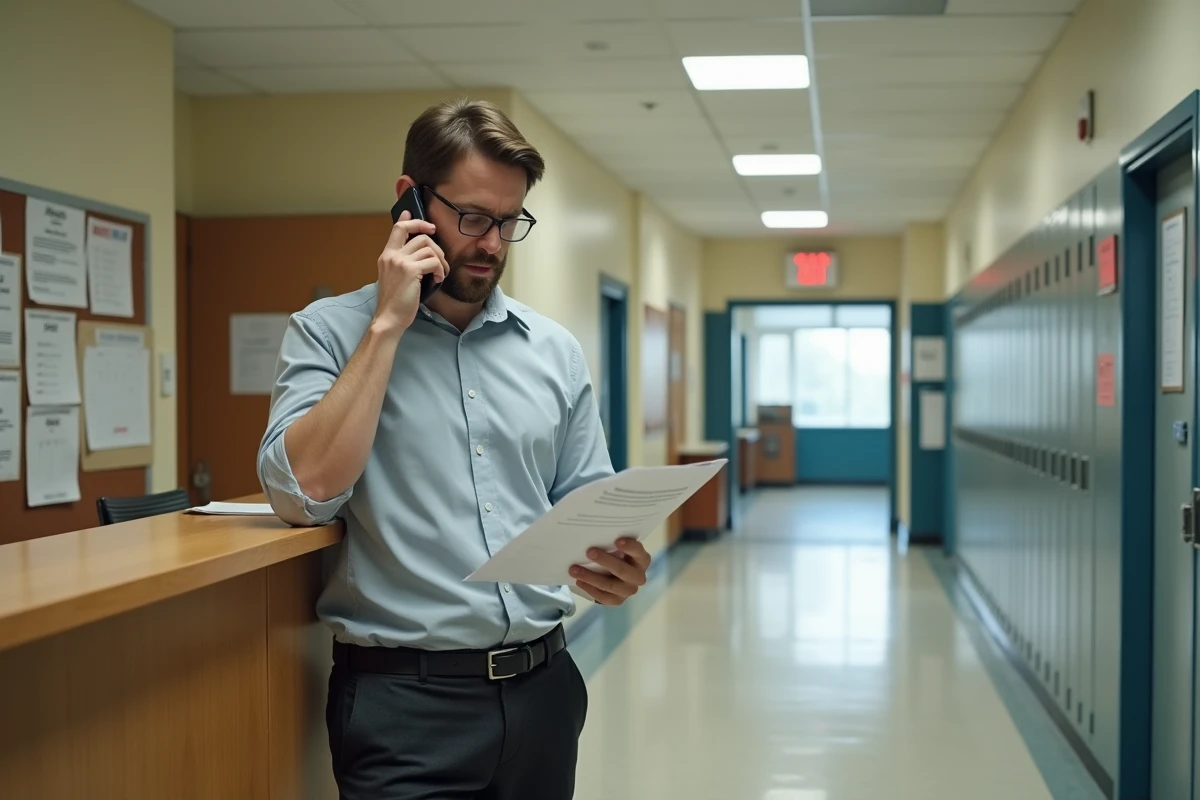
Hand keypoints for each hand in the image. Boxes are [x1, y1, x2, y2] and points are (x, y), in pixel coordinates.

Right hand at [371, 210, 449, 334]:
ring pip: (429, 248)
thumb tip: (419, 251)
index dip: (415, 221)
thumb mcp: (395, 276)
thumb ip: (403, 261)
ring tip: (440, 273)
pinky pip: (433, 262)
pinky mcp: (410, 270)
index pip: (399, 228)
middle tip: (441, 260)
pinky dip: (440, 270)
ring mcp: (400, 262)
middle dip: (436, 246)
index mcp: (387, 255)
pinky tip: (438, 279)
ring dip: (440, 260)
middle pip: (420, 236)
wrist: (389, 318)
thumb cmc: (395, 301)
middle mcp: (392, 255)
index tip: (429, 225)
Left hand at [569, 538, 650, 605]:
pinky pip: (603, 597)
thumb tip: (594, 534)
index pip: (638, 552)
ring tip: (574, 569)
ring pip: (609, 585)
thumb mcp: (618, 547)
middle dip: (605, 561)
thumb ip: (612, 542)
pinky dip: (589, 589)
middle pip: (622, 570)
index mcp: (642, 559)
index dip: (629, 547)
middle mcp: (638, 576)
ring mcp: (629, 590)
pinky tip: (578, 581)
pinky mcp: (618, 600)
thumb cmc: (616, 555)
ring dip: (590, 577)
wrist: (616, 575)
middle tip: (589, 552)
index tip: (617, 541)